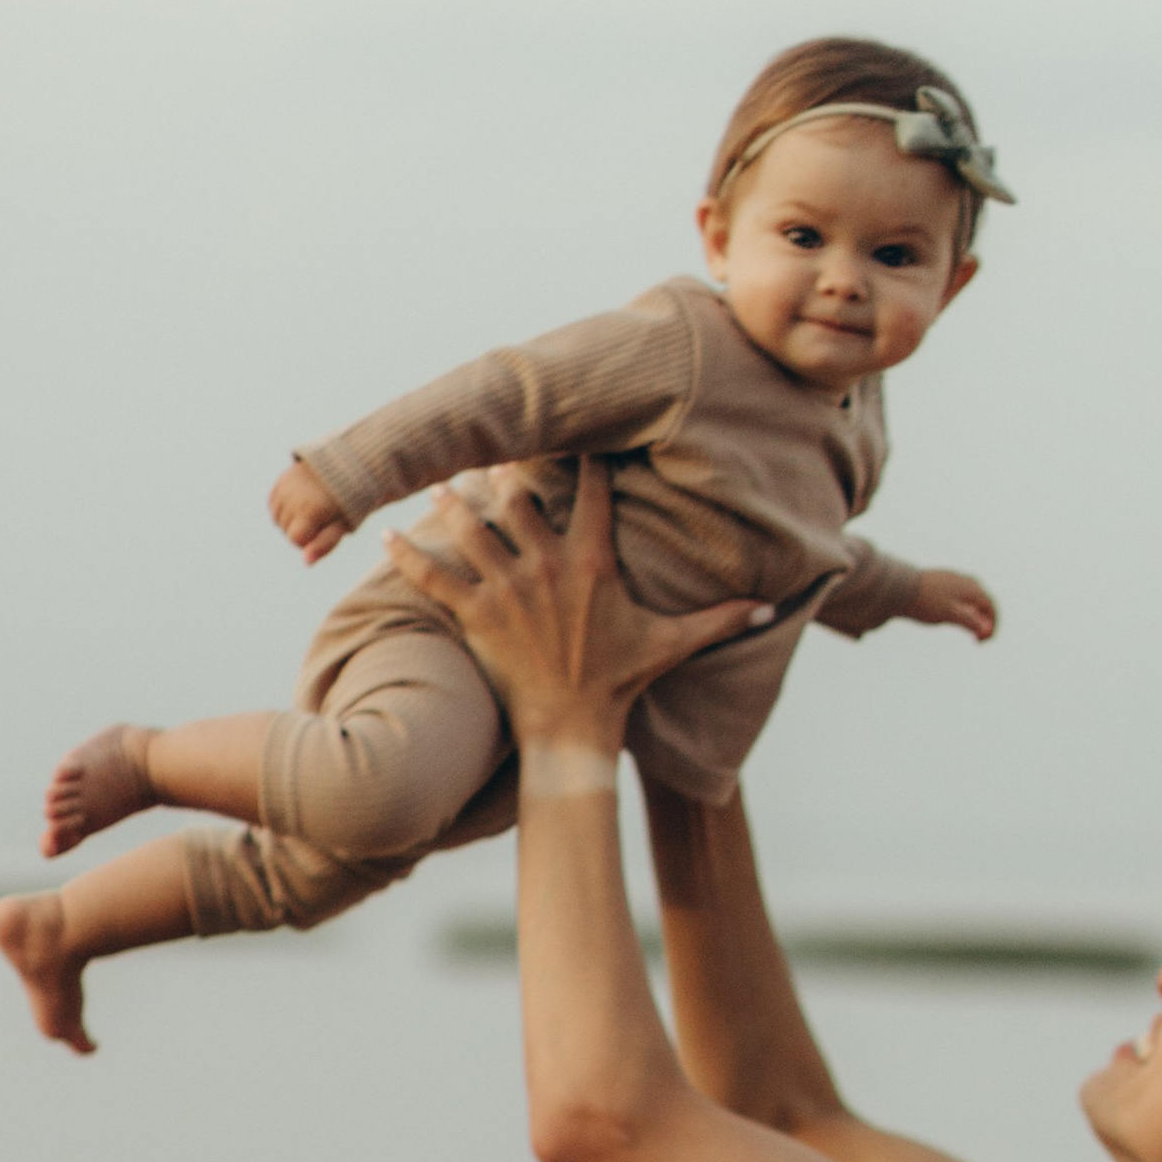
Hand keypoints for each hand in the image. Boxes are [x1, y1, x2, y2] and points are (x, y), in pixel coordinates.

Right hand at [270, 456, 351, 565]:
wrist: (346, 467)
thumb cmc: (348, 503)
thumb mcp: (341, 526)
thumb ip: (324, 545)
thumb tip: (306, 562)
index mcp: (309, 510)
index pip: (295, 539)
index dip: (309, 540)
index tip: (323, 531)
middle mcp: (293, 497)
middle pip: (285, 530)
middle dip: (300, 530)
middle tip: (320, 519)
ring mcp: (285, 486)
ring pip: (277, 518)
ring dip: (290, 521)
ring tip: (310, 511)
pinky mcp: (281, 479)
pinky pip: (273, 505)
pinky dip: (283, 509)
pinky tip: (299, 504)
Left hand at [381, 463, 774, 748]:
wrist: (571, 732)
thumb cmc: (619, 685)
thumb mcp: (671, 646)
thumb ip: (719, 619)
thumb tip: (772, 606)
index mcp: (592, 563)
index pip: (590, 493)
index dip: (582, 455)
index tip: (572, 429)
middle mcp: (547, 566)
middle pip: (515, 499)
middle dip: (498, 473)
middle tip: (484, 452)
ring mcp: (507, 589)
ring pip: (469, 528)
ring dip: (448, 504)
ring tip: (436, 486)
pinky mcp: (475, 616)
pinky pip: (433, 576)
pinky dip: (407, 555)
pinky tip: (388, 537)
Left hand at [908, 569, 997, 642]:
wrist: (899, 587)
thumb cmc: (925, 601)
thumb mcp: (950, 614)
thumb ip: (970, 621)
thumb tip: (987, 630)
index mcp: (970, 588)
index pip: (990, 607)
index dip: (992, 625)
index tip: (983, 641)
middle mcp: (965, 580)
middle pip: (984, 601)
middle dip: (985, 620)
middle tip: (979, 638)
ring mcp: (954, 578)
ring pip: (972, 597)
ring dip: (975, 614)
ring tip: (968, 628)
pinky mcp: (943, 580)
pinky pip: (961, 595)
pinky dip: (964, 608)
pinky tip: (954, 615)